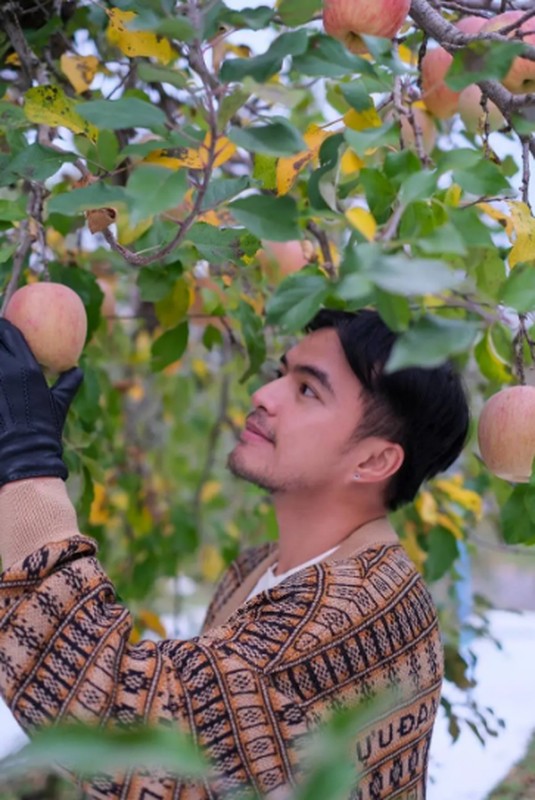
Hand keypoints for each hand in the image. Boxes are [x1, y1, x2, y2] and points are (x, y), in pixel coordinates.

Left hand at [0, 318, 82, 486]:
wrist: (23, 454)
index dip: (2, 326)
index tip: (3, 326)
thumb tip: (76, 370)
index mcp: (26, 367)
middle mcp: (5, 370)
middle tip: (0, 342)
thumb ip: (68, 384)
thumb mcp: (59, 405)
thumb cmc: (44, 430)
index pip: (8, 332)